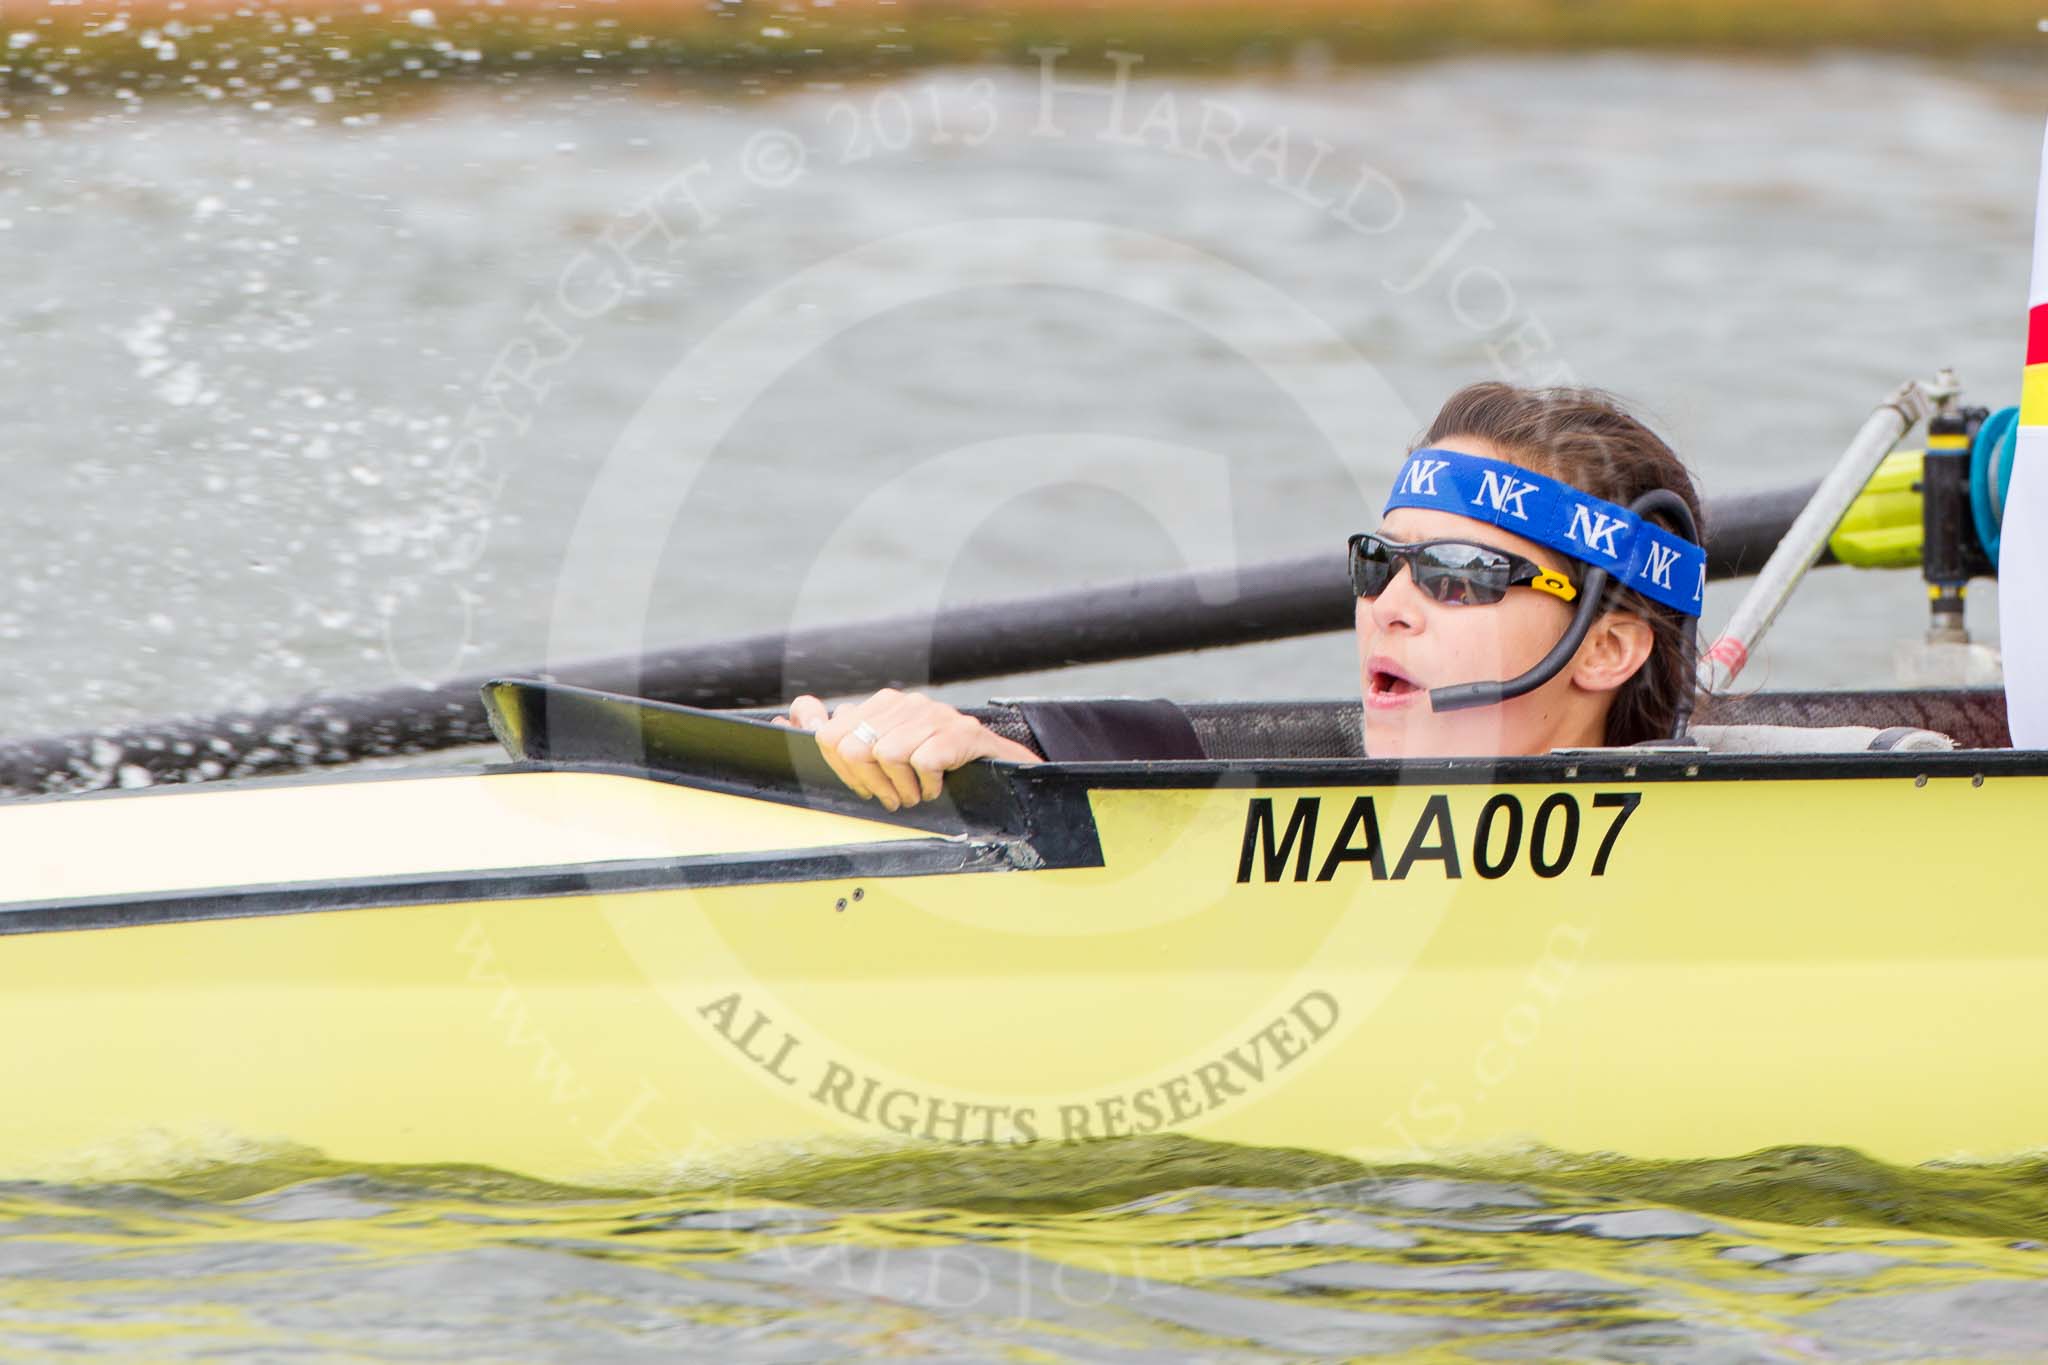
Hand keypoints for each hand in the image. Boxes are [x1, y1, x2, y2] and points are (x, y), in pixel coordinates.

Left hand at [773, 688, 1040, 810]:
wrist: (999, 771)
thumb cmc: (936, 767)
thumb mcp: (884, 751)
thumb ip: (836, 732)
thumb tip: (792, 715)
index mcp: (883, 704)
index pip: (831, 736)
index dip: (843, 771)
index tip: (866, 787)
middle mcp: (906, 703)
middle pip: (853, 748)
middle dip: (870, 783)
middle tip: (894, 797)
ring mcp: (935, 715)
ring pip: (887, 755)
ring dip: (903, 788)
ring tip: (917, 793)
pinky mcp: (961, 732)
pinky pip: (924, 761)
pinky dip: (929, 785)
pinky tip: (939, 786)